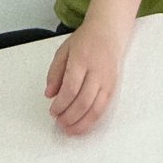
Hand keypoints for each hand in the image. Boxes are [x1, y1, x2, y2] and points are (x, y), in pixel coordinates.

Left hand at [45, 13, 131, 134]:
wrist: (108, 32)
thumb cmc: (85, 42)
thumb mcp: (63, 51)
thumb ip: (54, 73)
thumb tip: (49, 94)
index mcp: (81, 59)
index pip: (70, 88)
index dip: (60, 104)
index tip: (53, 111)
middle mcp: (96, 71)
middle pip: (83, 102)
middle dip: (69, 117)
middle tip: (59, 122)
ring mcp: (107, 81)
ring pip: (94, 109)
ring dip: (80, 124)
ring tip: (69, 130)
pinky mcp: (113, 88)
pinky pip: (102, 109)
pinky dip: (91, 121)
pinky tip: (82, 126)